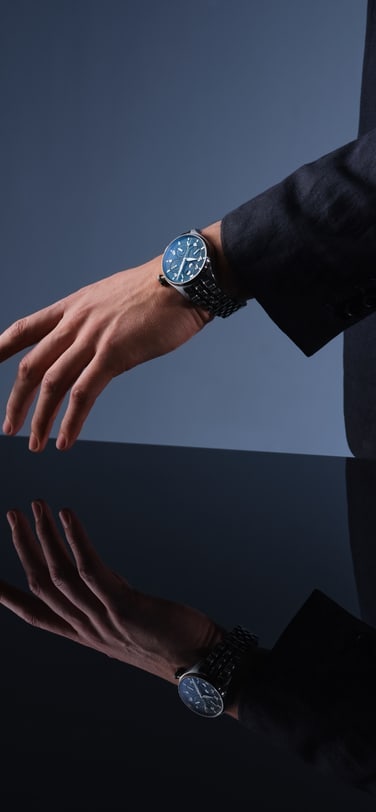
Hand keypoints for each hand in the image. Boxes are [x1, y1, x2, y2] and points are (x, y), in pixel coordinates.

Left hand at [0, 256, 211, 452]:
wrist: (184, 278)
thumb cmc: (160, 289)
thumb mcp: (114, 299)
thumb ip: (96, 320)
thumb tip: (92, 338)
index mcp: (73, 307)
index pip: (23, 329)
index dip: (0, 349)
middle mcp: (75, 322)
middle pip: (31, 366)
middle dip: (15, 401)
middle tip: (9, 427)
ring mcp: (93, 338)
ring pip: (52, 384)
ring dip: (40, 419)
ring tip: (35, 444)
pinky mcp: (114, 354)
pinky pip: (84, 394)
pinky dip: (71, 421)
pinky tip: (65, 440)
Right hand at [1, 501, 224, 683]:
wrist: (201, 663)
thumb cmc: (166, 641)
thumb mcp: (123, 622)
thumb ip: (101, 599)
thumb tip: (88, 569)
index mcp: (82, 633)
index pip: (33, 614)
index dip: (6, 594)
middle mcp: (85, 628)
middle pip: (40, 584)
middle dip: (23, 546)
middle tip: (11, 514)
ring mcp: (102, 618)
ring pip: (59, 573)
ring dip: (44, 536)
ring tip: (36, 506)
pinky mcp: (123, 606)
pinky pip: (91, 568)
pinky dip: (75, 538)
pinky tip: (67, 515)